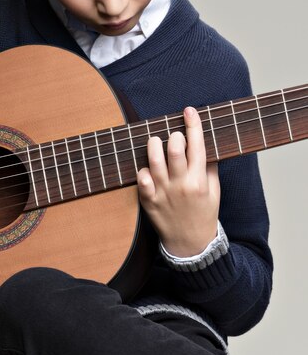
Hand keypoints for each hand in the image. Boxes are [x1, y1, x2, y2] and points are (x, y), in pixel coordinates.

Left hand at [137, 106, 220, 256]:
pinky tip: (148, 169)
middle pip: (174, 149)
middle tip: (174, 135)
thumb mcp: (214, 191)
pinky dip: (143, 169)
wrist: (191, 244)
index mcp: (199, 181)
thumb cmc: (204, 214)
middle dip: (174, 135)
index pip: (198, 146)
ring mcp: (163, 193)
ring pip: (154, 159)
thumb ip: (209, 168)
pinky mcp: (149, 201)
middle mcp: (181, 185)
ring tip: (157, 142)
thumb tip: (205, 143)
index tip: (189, 110)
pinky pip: (141, 178)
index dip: (193, 124)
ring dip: (154, 145)